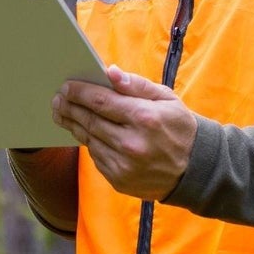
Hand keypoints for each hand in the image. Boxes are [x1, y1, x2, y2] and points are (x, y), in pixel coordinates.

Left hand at [52, 64, 197, 201]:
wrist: (195, 169)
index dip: (80, 92)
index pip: (101, 101)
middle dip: (70, 107)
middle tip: (58, 99)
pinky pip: (96, 157)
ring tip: (65, 113)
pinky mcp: (119, 180)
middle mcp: (132, 143)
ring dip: (74, 124)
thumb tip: (110, 73)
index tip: (66, 86)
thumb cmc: (180, 127)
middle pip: (90, 121)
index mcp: (144, 118)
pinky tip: (86, 132)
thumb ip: (136, 85)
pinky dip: (90, 143)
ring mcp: (124, 165)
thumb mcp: (166, 99)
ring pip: (89, 140)